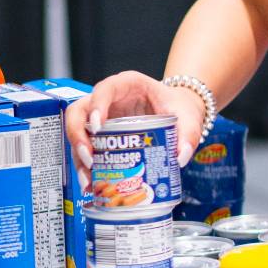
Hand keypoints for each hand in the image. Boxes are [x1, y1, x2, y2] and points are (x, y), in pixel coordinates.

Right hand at [65, 71, 207, 187]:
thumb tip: (180, 157)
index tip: (98, 126)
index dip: (96, 106)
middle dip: (78, 136)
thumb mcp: (188, 116)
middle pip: (79, 111)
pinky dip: (86, 165)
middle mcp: (108, 99)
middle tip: (89, 159)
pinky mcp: (100, 133)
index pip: (104, 89)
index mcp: (127, 84)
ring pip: (78, 132)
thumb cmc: (179, 107)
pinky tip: (92, 183)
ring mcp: (101, 116)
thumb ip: (189, 133)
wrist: (178, 112)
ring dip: (79, 157)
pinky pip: (86, 147)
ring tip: (88, 179)